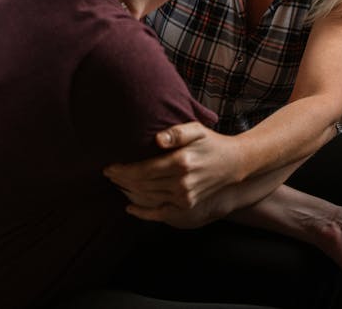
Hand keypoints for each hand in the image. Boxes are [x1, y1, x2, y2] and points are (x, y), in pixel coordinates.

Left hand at [103, 121, 243, 211]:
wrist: (233, 163)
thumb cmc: (211, 143)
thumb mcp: (196, 130)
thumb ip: (176, 133)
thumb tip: (157, 139)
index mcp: (181, 162)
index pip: (143, 170)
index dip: (123, 170)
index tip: (109, 167)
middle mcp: (182, 182)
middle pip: (142, 184)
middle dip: (121, 180)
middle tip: (108, 174)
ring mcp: (184, 196)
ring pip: (148, 196)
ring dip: (129, 191)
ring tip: (116, 183)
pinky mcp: (187, 205)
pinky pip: (160, 212)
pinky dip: (143, 213)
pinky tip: (130, 208)